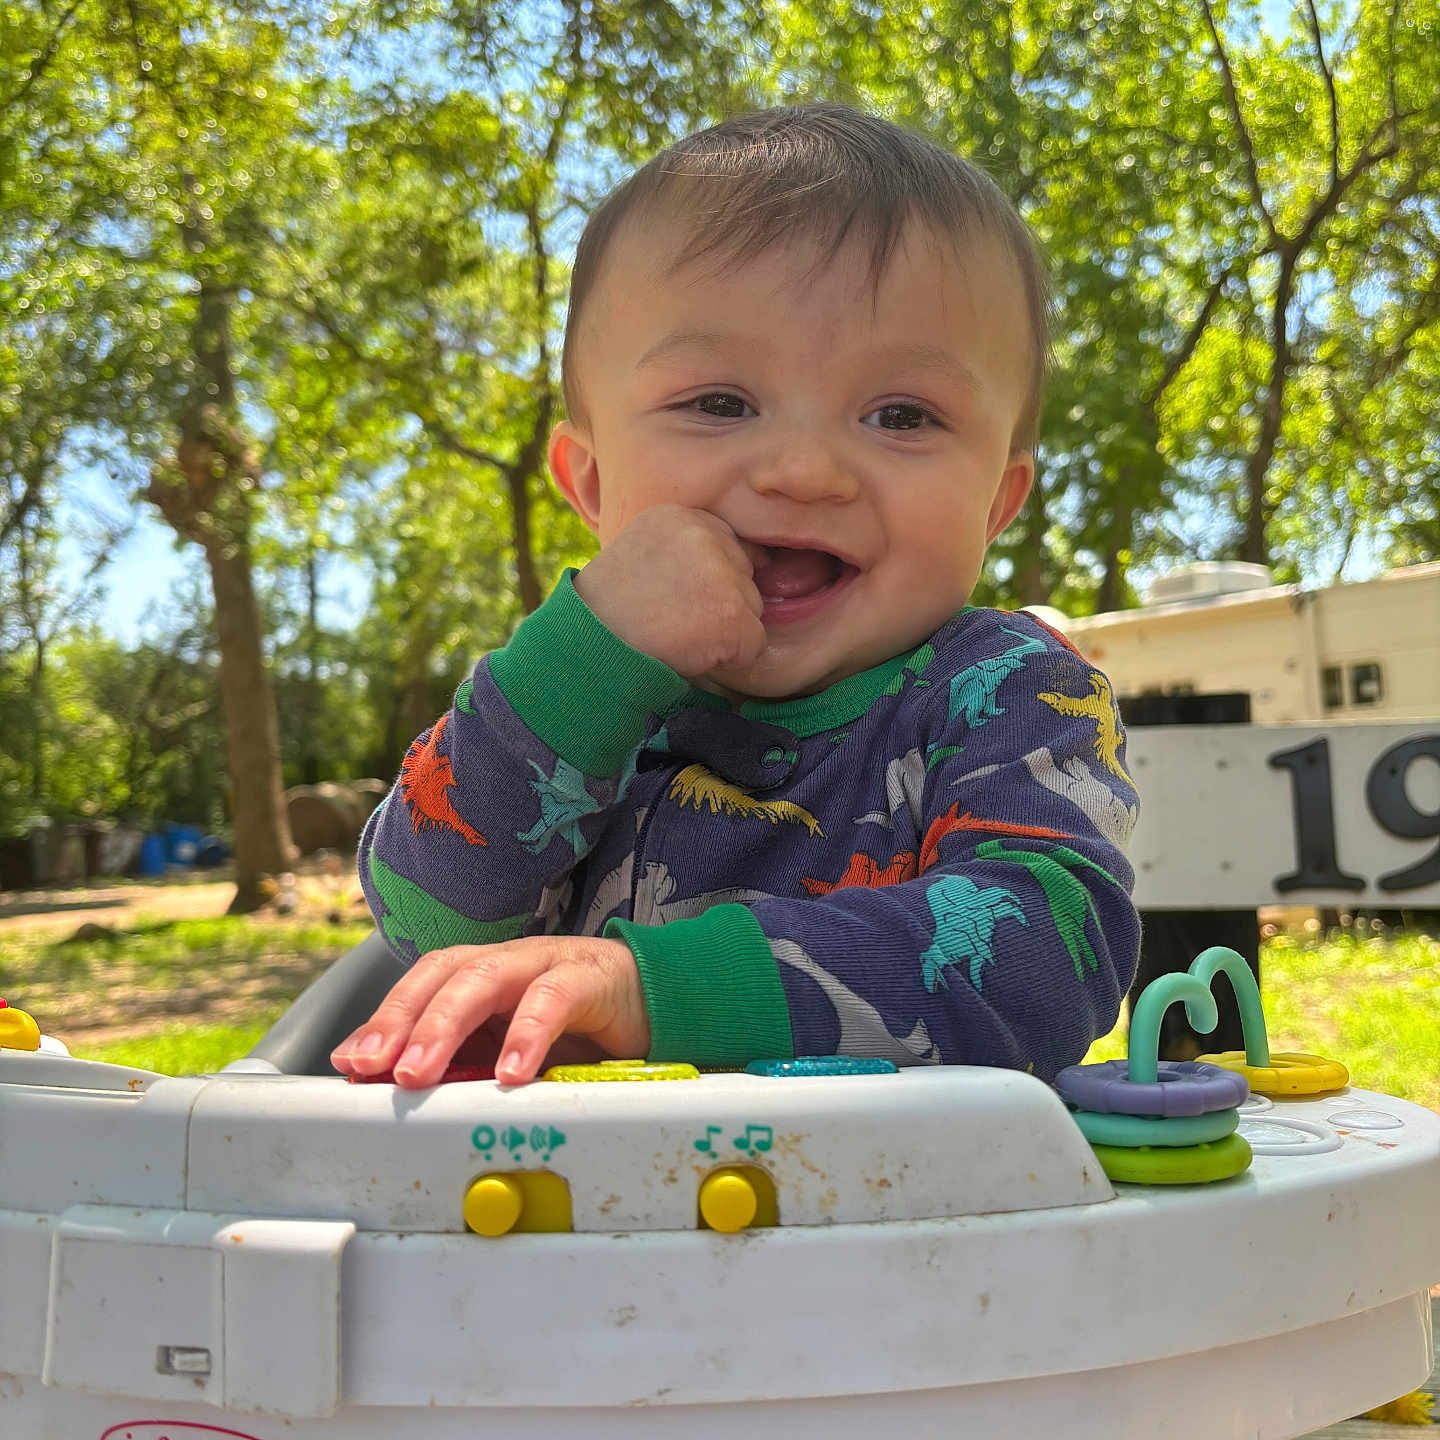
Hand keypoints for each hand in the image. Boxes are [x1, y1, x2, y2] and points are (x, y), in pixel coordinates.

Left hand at [330, 935, 649, 1088]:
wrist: (659, 1005)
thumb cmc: (581, 1030)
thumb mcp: (510, 1054)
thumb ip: (462, 1063)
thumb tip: (393, 1086)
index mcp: (483, 976)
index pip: (421, 984)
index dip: (384, 1018)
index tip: (351, 1064)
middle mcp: (509, 961)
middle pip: (444, 972)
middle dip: (402, 1020)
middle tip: (377, 1068)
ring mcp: (549, 962)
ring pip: (486, 976)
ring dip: (445, 1023)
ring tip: (420, 1070)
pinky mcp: (592, 977)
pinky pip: (553, 997)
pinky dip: (526, 1034)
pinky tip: (509, 1073)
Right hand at [574, 505, 767, 679]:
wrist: (588, 645)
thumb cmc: (609, 610)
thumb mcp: (641, 551)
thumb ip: (686, 547)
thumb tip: (752, 557)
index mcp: (681, 516)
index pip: (730, 543)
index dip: (711, 578)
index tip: (680, 596)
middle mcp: (704, 535)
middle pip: (745, 575)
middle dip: (721, 603)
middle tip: (674, 617)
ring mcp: (721, 575)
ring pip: (752, 609)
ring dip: (724, 630)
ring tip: (678, 634)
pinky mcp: (732, 615)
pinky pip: (754, 644)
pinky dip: (731, 658)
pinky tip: (692, 652)